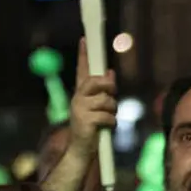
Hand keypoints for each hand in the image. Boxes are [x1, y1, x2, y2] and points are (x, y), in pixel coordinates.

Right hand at [69, 38, 117, 156]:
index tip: (85, 40)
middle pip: (97, 82)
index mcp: (80, 93)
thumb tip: (111, 72)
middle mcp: (77, 98)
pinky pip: (108, 116)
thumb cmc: (93, 127)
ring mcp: (79, 109)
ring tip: (105, 120)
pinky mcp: (85, 121)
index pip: (82, 71)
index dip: (83, 56)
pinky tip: (104, 129)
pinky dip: (111, 124)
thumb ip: (104, 90)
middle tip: (112, 95)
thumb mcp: (99, 106)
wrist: (82, 150)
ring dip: (112, 111)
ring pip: (107, 101)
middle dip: (109, 87)